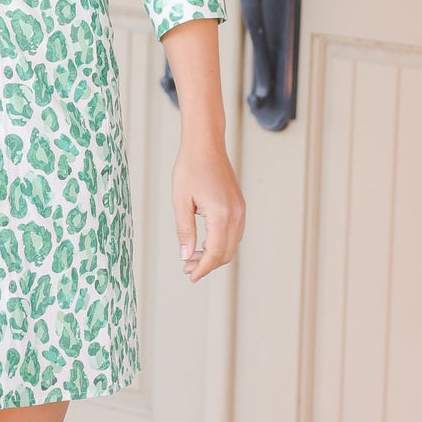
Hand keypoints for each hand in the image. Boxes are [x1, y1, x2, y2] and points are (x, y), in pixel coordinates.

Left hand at [171, 131, 246, 281]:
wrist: (206, 145)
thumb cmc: (190, 168)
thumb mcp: (181, 201)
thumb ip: (185, 231)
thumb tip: (186, 256)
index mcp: (221, 214)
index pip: (216, 253)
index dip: (203, 268)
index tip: (190, 276)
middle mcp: (236, 214)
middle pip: (226, 253)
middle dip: (208, 265)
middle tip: (187, 268)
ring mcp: (240, 210)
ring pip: (232, 244)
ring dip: (214, 255)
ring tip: (192, 257)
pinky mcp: (240, 206)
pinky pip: (234, 233)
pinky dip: (221, 243)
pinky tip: (204, 243)